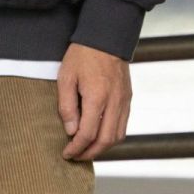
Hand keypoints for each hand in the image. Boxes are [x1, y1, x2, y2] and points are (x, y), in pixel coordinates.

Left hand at [57, 43, 131, 160]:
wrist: (107, 37)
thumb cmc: (82, 55)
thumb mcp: (66, 77)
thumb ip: (67, 106)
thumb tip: (71, 131)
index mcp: (97, 97)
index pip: (88, 134)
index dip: (76, 148)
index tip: (66, 153)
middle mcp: (114, 102)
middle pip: (105, 140)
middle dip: (90, 153)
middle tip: (76, 157)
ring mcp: (124, 101)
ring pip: (117, 136)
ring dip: (102, 148)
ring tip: (87, 149)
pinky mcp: (128, 98)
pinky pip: (123, 125)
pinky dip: (111, 136)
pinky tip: (99, 136)